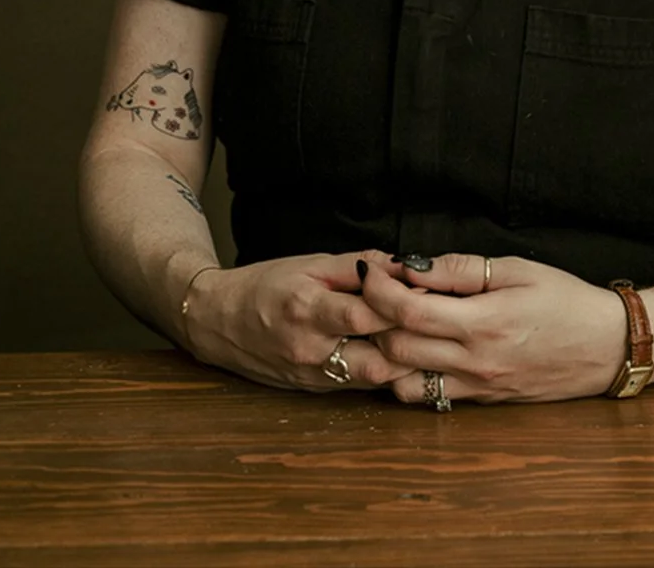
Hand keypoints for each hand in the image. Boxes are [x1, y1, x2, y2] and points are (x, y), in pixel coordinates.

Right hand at [181, 253, 416, 394]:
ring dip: (401, 362)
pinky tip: (398, 355)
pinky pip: (357, 385)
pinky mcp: (314, 390)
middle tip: (436, 323)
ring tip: (423, 340)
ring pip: (371, 379)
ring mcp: (312, 375)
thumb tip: (401, 263)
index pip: (366, 314)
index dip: (401, 304)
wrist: (218, 321)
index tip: (427, 293)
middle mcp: (310, 348)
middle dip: (410, 343)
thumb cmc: (265, 284)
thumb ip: (357, 264)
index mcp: (307, 308)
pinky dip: (381, 371)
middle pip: (376, 360)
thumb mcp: (309, 263)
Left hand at [358, 250, 626, 404]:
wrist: (606, 346)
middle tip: (373, 293)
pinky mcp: (482, 400)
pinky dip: (410, 375)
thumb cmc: (566, 300)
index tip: (368, 270)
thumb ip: (461, 269)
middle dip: (374, 319)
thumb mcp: (517, 269)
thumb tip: (414, 265)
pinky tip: (415, 349)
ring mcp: (477, 387)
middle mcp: (474, 362)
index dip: (378, 290)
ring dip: (386, 354)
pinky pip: (430, 396)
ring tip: (389, 324)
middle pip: (397, 349)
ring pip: (405, 383)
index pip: (408, 312)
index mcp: (483, 324)